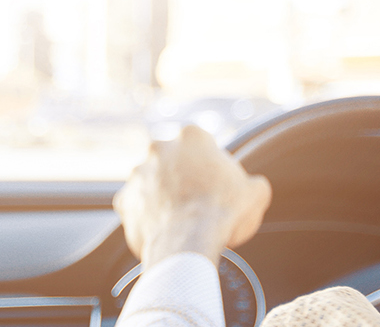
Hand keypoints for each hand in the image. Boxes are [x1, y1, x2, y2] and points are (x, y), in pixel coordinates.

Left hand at [114, 126, 272, 263]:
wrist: (189, 241)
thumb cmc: (223, 213)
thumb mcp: (255, 194)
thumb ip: (253, 184)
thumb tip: (254, 187)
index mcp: (191, 137)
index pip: (201, 143)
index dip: (209, 163)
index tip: (215, 180)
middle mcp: (159, 148)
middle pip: (172, 159)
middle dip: (181, 175)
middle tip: (196, 197)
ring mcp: (137, 174)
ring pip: (151, 182)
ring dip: (161, 194)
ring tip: (179, 217)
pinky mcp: (124, 200)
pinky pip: (135, 206)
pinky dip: (146, 215)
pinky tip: (162, 228)